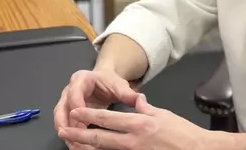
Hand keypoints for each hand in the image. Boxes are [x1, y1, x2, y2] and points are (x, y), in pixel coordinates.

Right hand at [54, 69, 139, 148]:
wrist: (104, 80)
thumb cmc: (110, 82)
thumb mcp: (119, 85)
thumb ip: (127, 93)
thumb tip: (139, 99)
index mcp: (81, 79)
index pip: (74, 94)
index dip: (77, 108)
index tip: (83, 122)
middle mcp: (69, 90)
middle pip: (61, 108)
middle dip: (66, 125)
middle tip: (74, 139)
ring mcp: (65, 101)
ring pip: (60, 119)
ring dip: (67, 133)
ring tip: (76, 146)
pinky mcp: (67, 112)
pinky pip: (65, 125)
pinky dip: (71, 135)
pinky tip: (78, 146)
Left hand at [58, 94, 223, 149]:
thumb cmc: (182, 132)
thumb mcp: (164, 114)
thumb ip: (146, 108)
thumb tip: (136, 100)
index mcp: (140, 123)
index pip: (108, 118)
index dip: (89, 114)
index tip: (75, 111)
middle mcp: (133, 140)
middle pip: (99, 138)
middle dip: (79, 135)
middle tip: (63, 131)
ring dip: (87, 148)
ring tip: (73, 144)